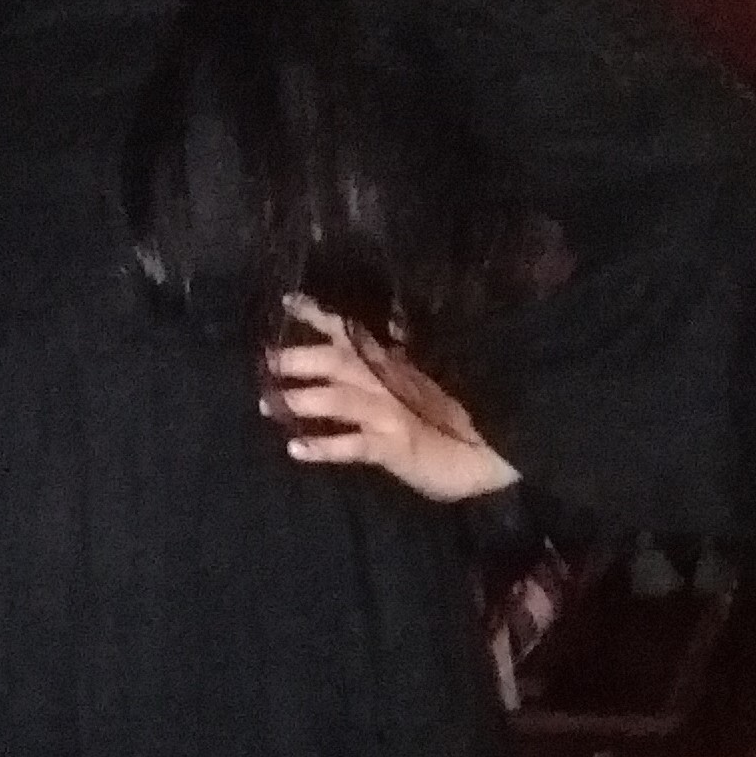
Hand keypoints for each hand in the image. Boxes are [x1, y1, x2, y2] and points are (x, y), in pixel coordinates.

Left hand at [262, 297, 520, 504]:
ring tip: (268, 405)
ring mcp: (393, 413)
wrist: (490, 455)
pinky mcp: (397, 446)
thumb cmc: (453, 422)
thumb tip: (368, 339)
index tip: (287, 302)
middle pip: (339, 361)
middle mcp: (391, 382)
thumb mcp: (421, 387)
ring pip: (342, 398)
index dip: (319, 316)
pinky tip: (296, 450)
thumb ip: (394, 364)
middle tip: (265, 361)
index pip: (352, 333)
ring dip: (303, 400)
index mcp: (394, 365)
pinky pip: (355, 445)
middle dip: (300, 358)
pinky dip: (325, 447)